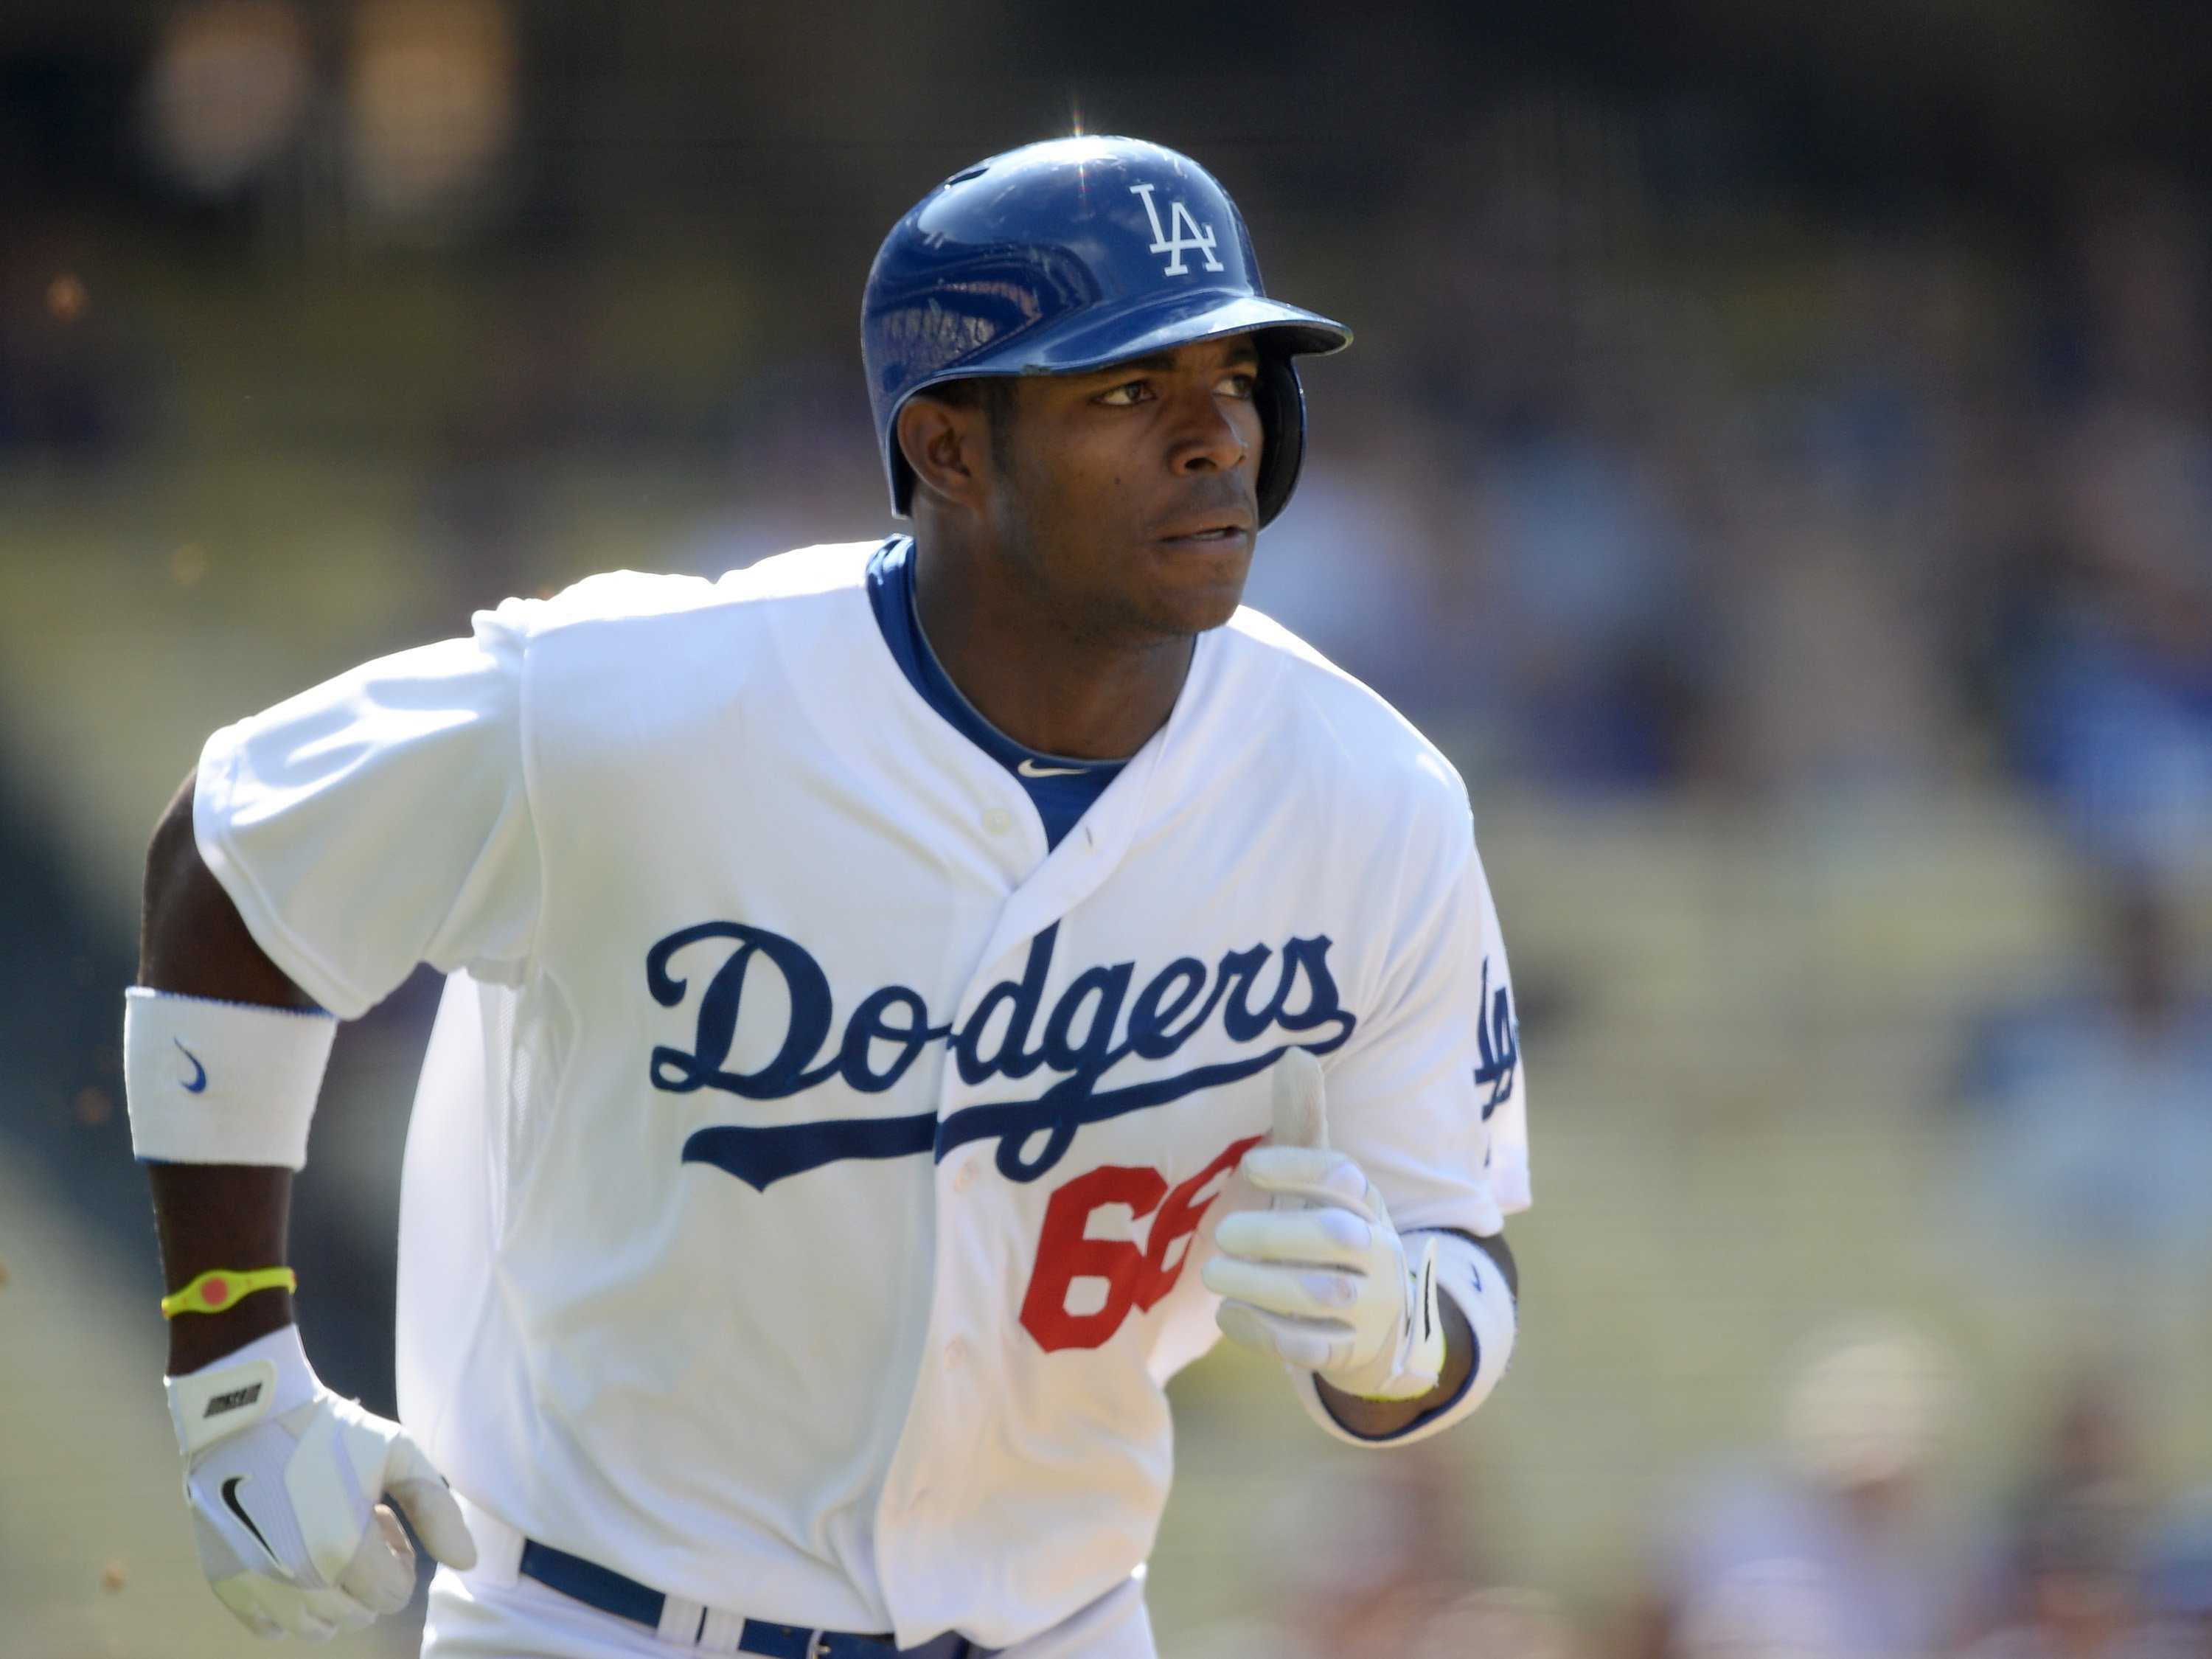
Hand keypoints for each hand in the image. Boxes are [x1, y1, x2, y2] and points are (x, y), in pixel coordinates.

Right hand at [167, 1325, 476, 1639]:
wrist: (248, 1414)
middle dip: (369, 1576)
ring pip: (317, 1627)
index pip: (393, 1595)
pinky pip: (270, 1627)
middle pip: (358, 1614)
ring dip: (333, 1595)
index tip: (385, 1521)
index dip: (399, 1560)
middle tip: (357, 1526)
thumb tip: (466, 1562)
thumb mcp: (397, 1454)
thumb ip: (437, 1511)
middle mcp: (299, 1580)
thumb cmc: (329, 1430)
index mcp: (345, 1550)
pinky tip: (291, 1563)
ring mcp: (259, 1586)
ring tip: (325, 1542)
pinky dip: (288, 1606)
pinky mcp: (226, 1584)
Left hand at [1200, 1049, 1445, 1400]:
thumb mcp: (1320, 1183)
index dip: (1298, 1166)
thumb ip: (1305, 1123)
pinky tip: (1227, 1316)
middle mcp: (1376, 1251)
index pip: (1342, 1178)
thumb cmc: (1332, 1234)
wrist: (1381, 1322)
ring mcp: (1368, 1305)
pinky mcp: (1349, 1350)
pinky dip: (1266, 1332)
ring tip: (1214, 1274)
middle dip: (1277, 1233)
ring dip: (1264, 1284)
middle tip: (1223, 1233)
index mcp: (1366, 1202)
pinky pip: (1312, 1347)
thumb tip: (1294, 1050)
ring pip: (1321, 1295)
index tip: (1251, 1164)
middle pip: (1334, 1237)